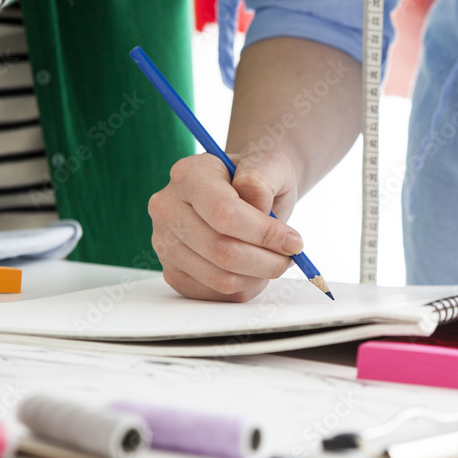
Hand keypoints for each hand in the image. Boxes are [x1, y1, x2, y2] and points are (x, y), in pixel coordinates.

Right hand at [149, 150, 305, 301]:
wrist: (241, 193)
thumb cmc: (254, 179)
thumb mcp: (269, 163)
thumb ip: (263, 178)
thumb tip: (259, 209)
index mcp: (187, 175)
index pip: (224, 214)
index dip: (264, 233)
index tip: (293, 241)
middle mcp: (167, 209)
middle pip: (222, 251)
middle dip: (267, 260)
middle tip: (289, 256)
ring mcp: (165, 243)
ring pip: (221, 278)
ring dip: (259, 276)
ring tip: (272, 259)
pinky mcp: (174, 273)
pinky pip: (216, 293)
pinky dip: (245, 286)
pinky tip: (253, 268)